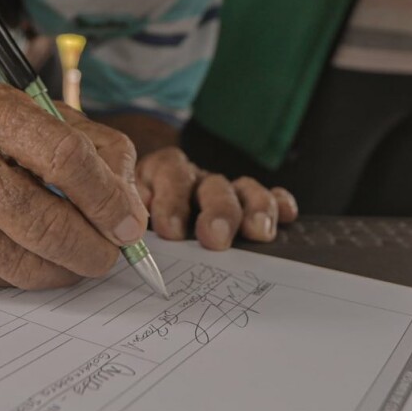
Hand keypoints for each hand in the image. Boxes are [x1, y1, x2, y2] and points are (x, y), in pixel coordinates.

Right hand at [0, 82, 149, 288]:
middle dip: (91, 248)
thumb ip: (106, 156)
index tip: (129, 226)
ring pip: (22, 262)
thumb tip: (130, 219)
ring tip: (80, 257)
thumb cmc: (5, 141)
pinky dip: (31, 276)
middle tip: (110, 254)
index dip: (106, 199)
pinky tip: (35, 255)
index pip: (64, 157)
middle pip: (43, 221)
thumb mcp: (58, 123)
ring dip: (66, 270)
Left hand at [137, 148, 298, 249]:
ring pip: (244, 189)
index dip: (172, 199)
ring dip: (254, 208)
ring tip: (259, 232)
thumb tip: (133, 227)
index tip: (170, 231)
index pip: (170, 172)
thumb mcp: (124, 218)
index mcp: (160, 175)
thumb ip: (128, 219)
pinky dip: (279, 204)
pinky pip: (270, 197)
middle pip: (212, 185)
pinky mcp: (247, 204)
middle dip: (217, 211)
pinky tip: (288, 216)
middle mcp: (195, 179)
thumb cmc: (133, 226)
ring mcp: (223, 190)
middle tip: (215, 237)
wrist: (137, 219)